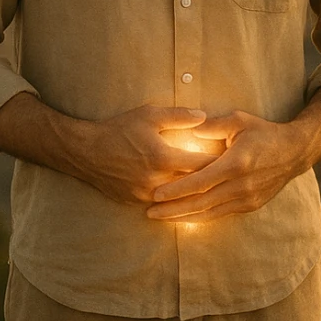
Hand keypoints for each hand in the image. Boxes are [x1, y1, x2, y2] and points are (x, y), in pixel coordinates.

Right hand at [79, 105, 218, 205]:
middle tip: (230, 175)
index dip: (221, 162)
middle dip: (213, 180)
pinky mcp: (137, 203)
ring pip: (181, 199)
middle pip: (195, 186)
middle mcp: (158, 182)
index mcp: (164, 158)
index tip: (234, 158)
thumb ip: (179, 116)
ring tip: (213, 186)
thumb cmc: (119, 130)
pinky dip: (176, 199)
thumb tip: (205, 117)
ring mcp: (147, 196)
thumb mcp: (149, 115)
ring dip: (195, 193)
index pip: (203, 164)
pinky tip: (188, 195)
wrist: (86, 152)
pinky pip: (164, 204)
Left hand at [145, 110, 306, 222]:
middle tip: (150, 212)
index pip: (201, 181)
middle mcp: (242, 185)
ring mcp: (247, 198)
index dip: (177, 190)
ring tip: (161, 218)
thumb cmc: (263, 133)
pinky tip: (184, 218)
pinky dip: (201, 217)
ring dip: (184, 217)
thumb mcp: (239, 120)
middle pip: (202, 202)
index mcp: (237, 163)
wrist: (294, 152)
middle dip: (174, 209)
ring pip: (210, 213)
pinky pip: (221, 215)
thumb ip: (212, 125)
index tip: (156, 194)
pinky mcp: (251, 206)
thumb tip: (189, 128)